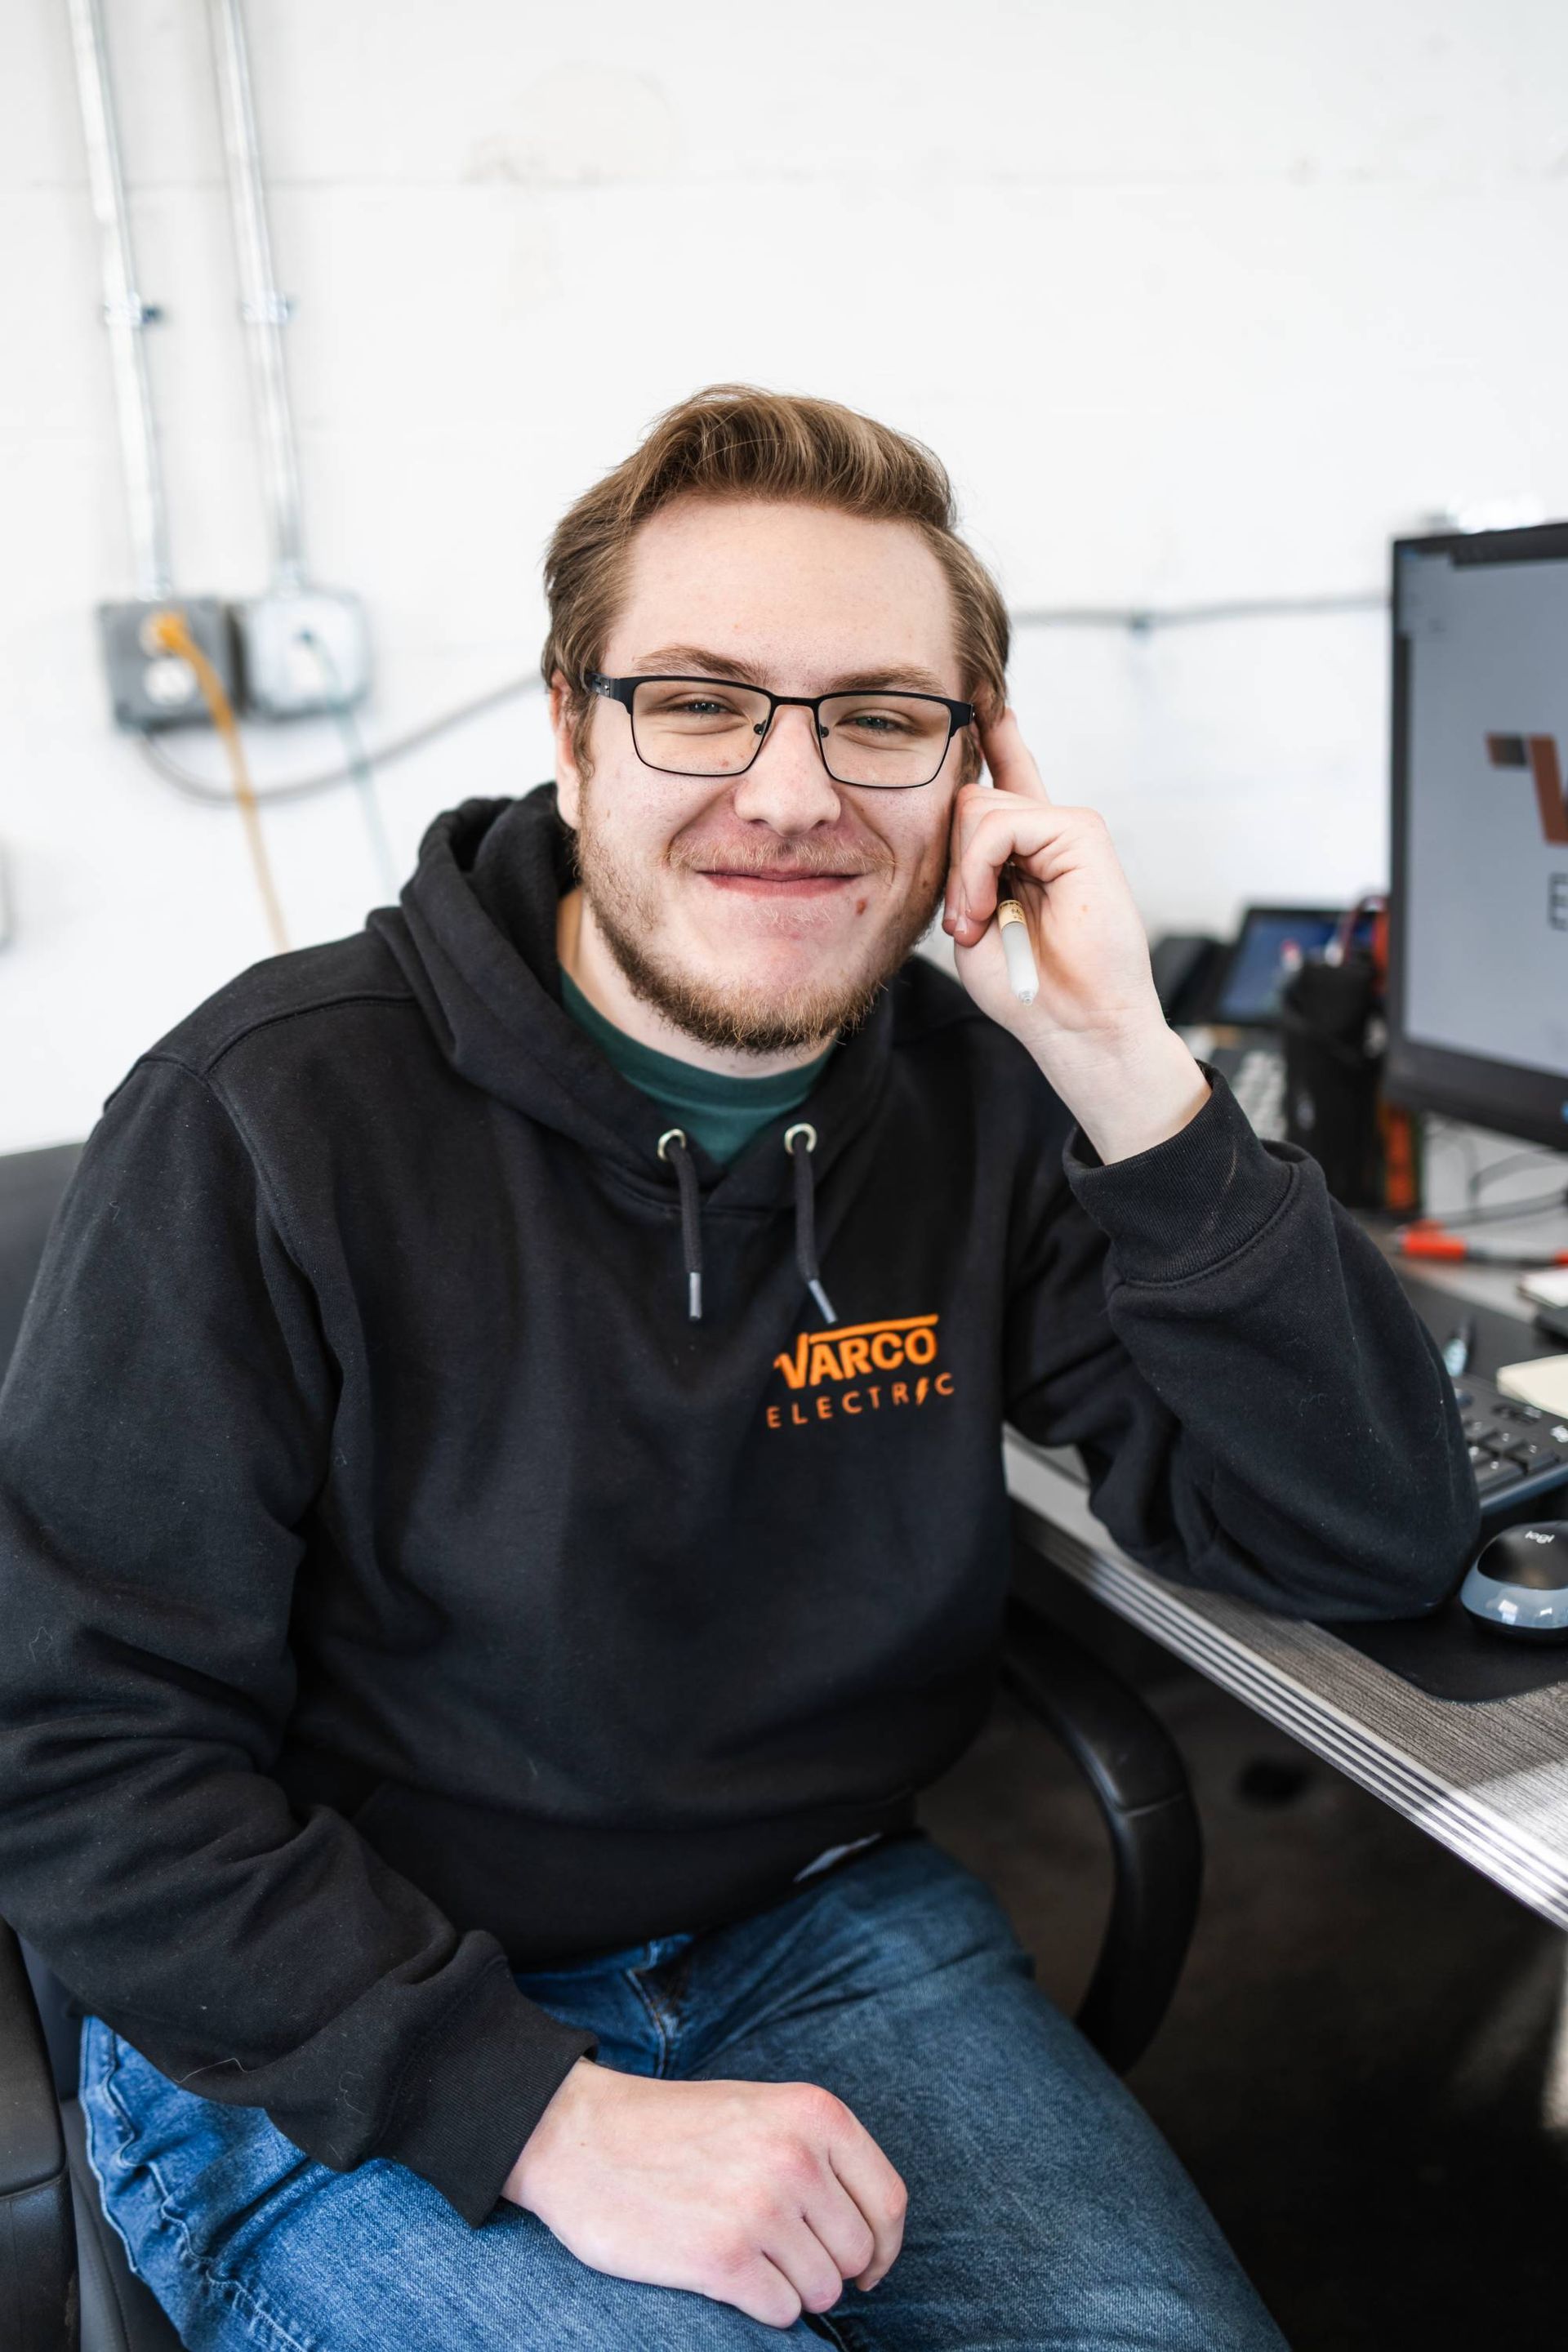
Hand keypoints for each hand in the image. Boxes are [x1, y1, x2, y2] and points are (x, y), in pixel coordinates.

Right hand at [503, 2058, 907, 2330]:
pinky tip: (725, 2274)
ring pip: (822, 2290)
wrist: (579, 2135)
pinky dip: (761, 2305)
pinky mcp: (723, 2259)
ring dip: (791, 2288)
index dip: (883, 2246)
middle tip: (780, 2254)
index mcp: (814, 2114)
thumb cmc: (673, 2129)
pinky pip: (782, 2312)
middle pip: (858, 2253)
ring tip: (746, 2256)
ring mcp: (761, 2208)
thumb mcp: (761, 2111)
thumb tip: (873, 2239)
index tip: (865, 2264)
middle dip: (827, 2267)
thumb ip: (819, 2157)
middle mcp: (797, 2158)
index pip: (889, 2203)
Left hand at [943, 709, 1210, 1161]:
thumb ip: (965, 865)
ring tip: (983, 921)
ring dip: (965, 875)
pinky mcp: (1082, 832)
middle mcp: (1049, 830)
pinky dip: (981, 870)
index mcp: (1026, 850)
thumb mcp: (975, 918)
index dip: (993, 737)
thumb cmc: (1027, 987)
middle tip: (968, 920)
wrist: (1076, 1026)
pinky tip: (992, 908)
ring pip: (980, 808)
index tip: (979, 699)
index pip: (1006, 775)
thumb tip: (959, 811)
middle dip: (952, 863)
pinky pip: (1002, 823)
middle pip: (969, 798)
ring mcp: (1069, 828)